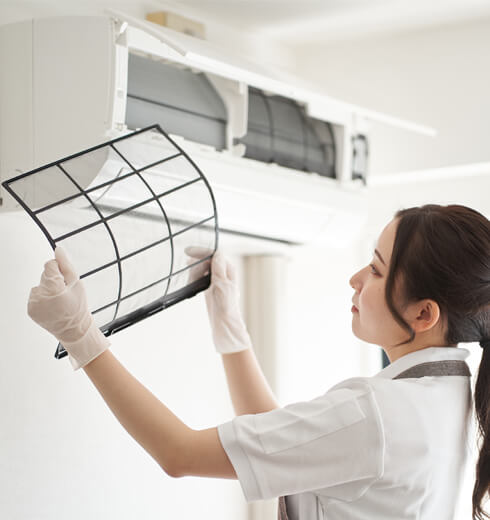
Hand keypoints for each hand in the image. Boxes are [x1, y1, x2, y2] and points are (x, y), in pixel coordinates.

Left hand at [27, 246, 110, 369]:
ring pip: (39, 286)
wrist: (74, 330)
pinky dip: (42, 298)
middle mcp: (40, 296)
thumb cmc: (78, 307)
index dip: (59, 270)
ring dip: (47, 289)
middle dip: (54, 280)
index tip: (65, 279)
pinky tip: (52, 306)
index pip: (49, 266)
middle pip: (44, 275)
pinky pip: (35, 296)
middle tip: (65, 293)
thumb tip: (58, 250)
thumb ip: (66, 265)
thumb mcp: (77, 284)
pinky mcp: (30, 309)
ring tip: (59, 301)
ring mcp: (34, 304)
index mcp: (54, 288)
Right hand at [184, 247, 251, 353]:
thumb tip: (217, 253)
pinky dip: (194, 278)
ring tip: (190, 279)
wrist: (225, 323)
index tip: (188, 251)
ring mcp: (216, 281)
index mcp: (229, 270)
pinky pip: (200, 278)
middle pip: (207, 260)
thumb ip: (219, 268)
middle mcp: (223, 274)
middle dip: (196, 262)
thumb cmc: (227, 306)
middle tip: (186, 265)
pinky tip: (190, 283)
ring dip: (195, 271)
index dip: (201, 251)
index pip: (214, 254)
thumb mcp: (222, 284)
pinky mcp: (210, 288)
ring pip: (203, 269)